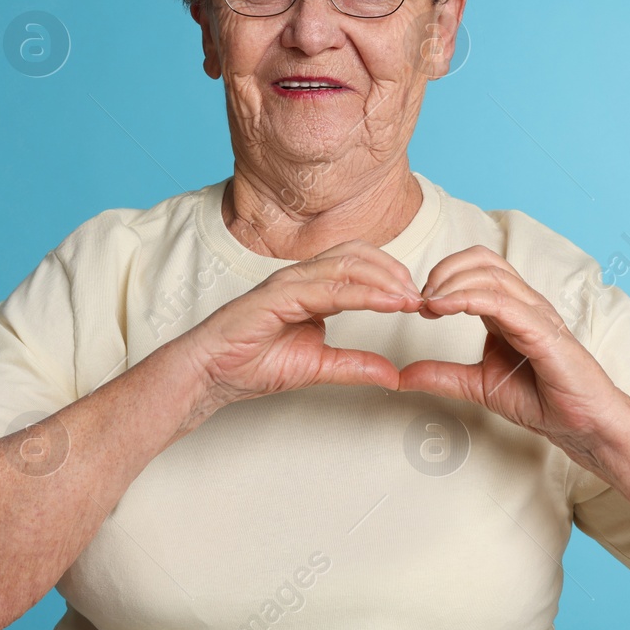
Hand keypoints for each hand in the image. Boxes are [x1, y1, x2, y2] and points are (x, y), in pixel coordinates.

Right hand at [180, 239, 424, 414]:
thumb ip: (353, 366)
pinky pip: (327, 288)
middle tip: (420, 296)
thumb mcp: (317, 367)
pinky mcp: (276, 297)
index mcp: (309, 288)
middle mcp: (300, 278)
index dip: (391, 277)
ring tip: (410, 298)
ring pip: (346, 265)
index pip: (357, 265)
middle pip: (357, 255)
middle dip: (394, 272)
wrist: (210, 374)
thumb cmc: (249, 364)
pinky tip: (387, 304)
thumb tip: (392, 374)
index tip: (418, 299)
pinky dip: (362, 293)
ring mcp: (287, 283)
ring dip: (384, 280)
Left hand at [396, 246, 627, 461]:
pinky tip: (444, 308)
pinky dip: (468, 299)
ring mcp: (537, 314)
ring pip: (491, 274)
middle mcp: (524, 304)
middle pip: (482, 260)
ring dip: (451, 283)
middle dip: (443, 271)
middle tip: (419, 299)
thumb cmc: (542, 401)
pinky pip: (503, 303)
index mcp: (510, 310)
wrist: (581, 425)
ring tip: (428, 303)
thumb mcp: (477, 386)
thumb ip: (441, 376)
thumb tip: (401, 376)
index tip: (417, 303)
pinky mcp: (544, 332)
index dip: (442, 275)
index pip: (476, 268)